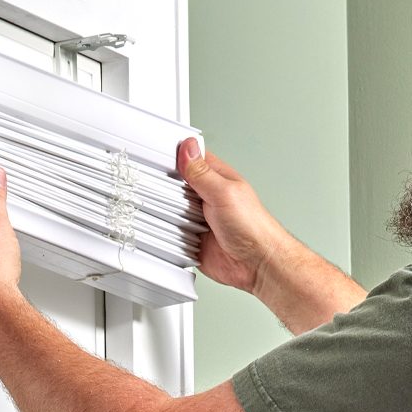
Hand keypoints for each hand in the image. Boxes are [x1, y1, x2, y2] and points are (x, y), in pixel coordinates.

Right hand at [177, 139, 286, 294]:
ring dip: (168, 213)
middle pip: (173, 184)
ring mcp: (197, 217)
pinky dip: (169, 233)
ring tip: (174, 216)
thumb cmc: (252, 226)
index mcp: (215, 177)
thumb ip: (202, 172)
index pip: (188, 159)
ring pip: (169, 209)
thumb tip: (187, 148)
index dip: (172, 157)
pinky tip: (174, 232)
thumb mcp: (224, 193)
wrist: (256, 264)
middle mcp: (205, 195)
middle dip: (165, 189)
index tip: (155, 160)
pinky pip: (171, 232)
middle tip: (165, 195)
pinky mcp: (192, 237)